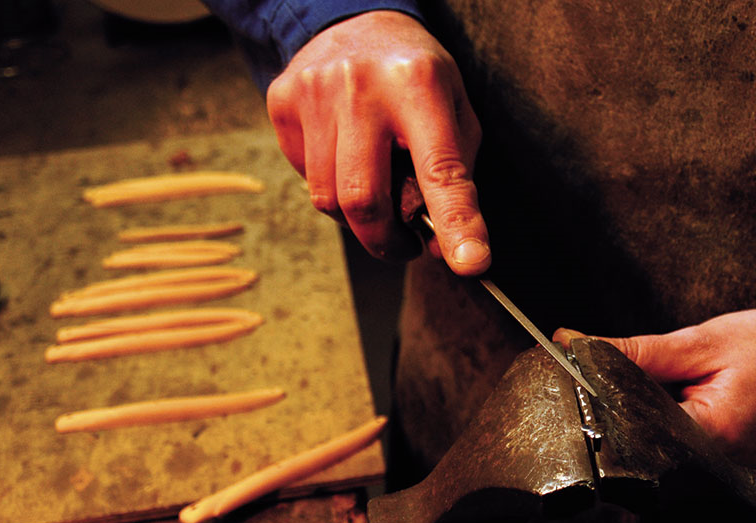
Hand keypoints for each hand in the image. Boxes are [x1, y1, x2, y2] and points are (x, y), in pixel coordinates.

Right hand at [266, 11, 490, 273]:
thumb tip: (440, 246)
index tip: (472, 264)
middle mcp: (361, 85)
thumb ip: (455, 178)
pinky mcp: (283, 102)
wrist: (351, 17)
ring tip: (375, 194)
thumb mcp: (452, 111)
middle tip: (405, 245)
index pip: (440, 170)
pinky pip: (304, 178)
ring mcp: (315, 92)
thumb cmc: (414, 77)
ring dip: (356, 219)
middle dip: (386, 241)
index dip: (457, 222)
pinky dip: (329, 187)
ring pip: (327, 200)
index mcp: (419, 83)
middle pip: (364, 201)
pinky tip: (342, 158)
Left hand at [553, 308, 755, 469]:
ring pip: (658, 453)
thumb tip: (575, 346)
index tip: (591, 384)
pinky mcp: (727, 472)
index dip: (606, 406)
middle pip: (642, 447)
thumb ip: (634, 351)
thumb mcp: (700, 342)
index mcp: (713, 433)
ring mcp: (726, 474)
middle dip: (627, 414)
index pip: (632, 430)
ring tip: (676, 393)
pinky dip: (669, 430)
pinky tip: (682, 407)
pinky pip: (680, 456)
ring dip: (648, 423)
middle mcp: (719, 466)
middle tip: (645, 382)